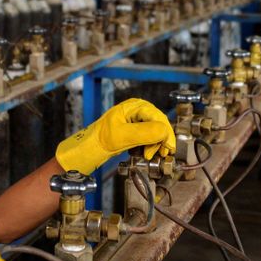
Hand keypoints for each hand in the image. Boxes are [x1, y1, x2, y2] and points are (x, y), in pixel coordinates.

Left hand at [56, 98, 175, 174]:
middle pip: (160, 123)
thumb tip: (163, 132)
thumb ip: (144, 132)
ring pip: (158, 131)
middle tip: (157, 154)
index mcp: (135, 106)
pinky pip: (152, 136)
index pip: (158, 117)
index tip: (167, 147)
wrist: (93, 146)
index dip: (165, 133)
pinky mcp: (139, 128)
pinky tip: (146, 152)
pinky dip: (152, 145)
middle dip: (160, 140)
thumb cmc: (101, 138)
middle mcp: (140, 110)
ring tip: (148, 154)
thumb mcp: (122, 136)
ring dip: (156, 144)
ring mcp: (140, 119)